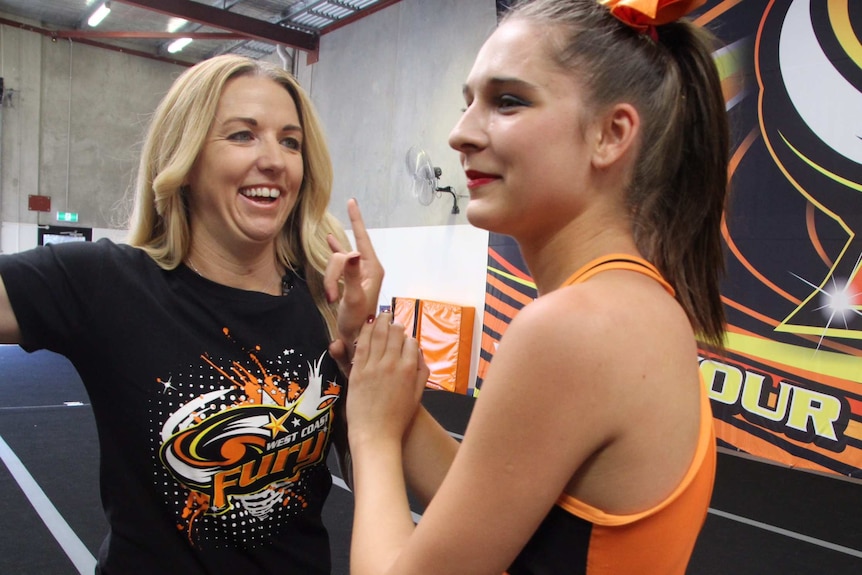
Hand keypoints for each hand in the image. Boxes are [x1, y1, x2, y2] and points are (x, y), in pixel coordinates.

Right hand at [324, 199, 383, 368]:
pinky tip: (330, 241)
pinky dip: (332, 252)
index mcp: (373, 269)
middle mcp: (367, 267)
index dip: (356, 219)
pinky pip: (337, 260)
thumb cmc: (357, 321)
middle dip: (332, 273)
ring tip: (333, 299)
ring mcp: (358, 272)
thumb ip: (353, 275)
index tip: (351, 201)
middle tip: (333, 297)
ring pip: (336, 261)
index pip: (362, 238)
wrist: (355, 337)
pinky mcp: (350, 277)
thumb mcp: (354, 298)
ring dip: (330, 279)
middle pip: (342, 255)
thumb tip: (352, 252)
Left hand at [347, 313, 428, 445]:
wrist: (376, 435)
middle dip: (395, 324)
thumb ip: (421, 372)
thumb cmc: (398, 418)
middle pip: (395, 334)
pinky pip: (361, 345)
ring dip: (380, 322)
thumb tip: (418, 353)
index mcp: (410, 370)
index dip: (408, 337)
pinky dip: (364, 332)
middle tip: (392, 319)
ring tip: (381, 315)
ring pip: (378, 334)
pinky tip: (366, 325)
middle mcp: (392, 364)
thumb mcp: (418, 395)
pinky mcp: (358, 371)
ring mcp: (373, 366)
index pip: (411, 342)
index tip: (405, 336)